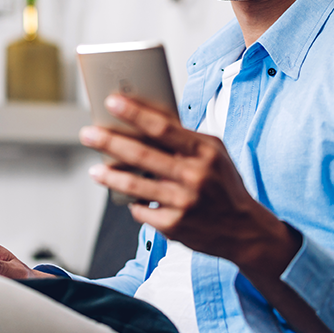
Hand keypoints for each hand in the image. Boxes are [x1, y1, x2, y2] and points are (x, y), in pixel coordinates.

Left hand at [80, 94, 333, 332]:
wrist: (246, 231)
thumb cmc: (224, 184)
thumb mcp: (214, 153)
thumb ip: (184, 138)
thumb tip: (144, 118)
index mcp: (205, 151)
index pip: (163, 127)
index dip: (134, 113)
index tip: (111, 101)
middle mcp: (195, 176)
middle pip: (141, 155)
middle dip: (109, 142)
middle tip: (87, 133)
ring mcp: (183, 203)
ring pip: (134, 186)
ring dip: (110, 176)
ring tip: (95, 169)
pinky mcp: (174, 226)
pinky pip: (141, 210)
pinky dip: (135, 203)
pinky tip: (132, 198)